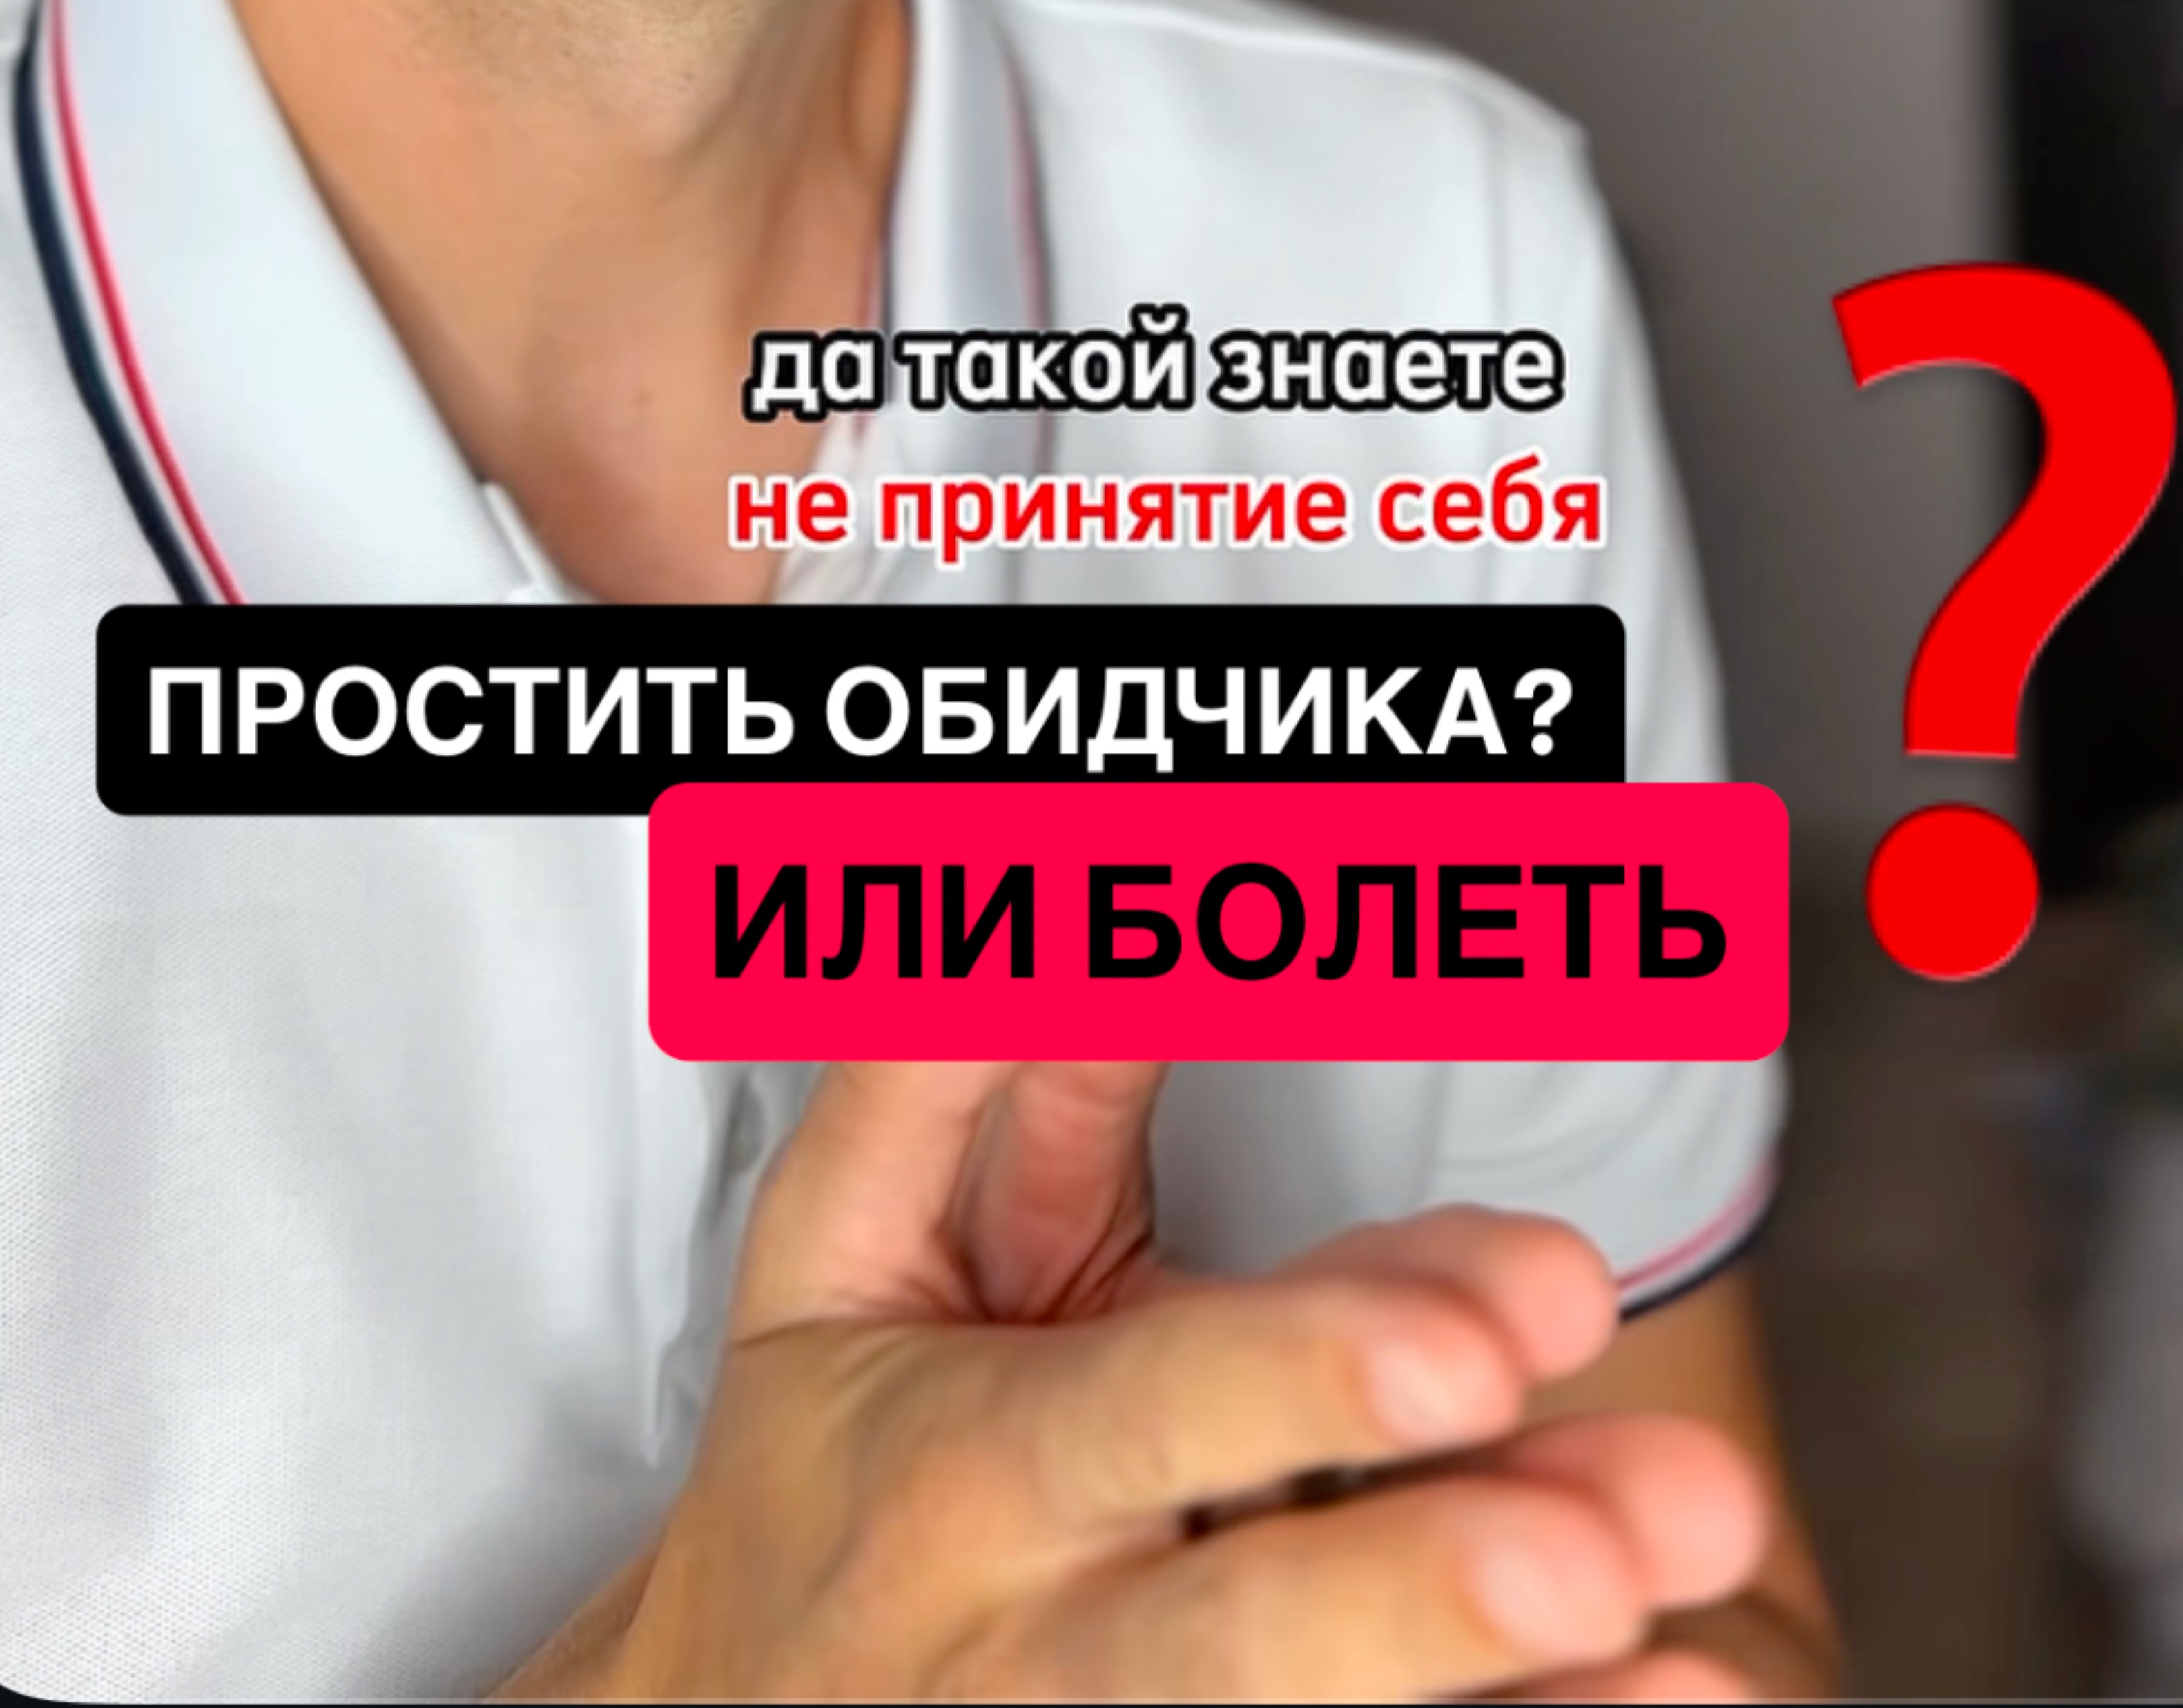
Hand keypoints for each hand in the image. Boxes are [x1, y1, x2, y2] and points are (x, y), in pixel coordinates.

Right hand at [500, 1061, 1769, 1702]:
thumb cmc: (821, 1482)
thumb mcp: (833, 1271)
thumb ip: (943, 1072)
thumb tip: (1057, 891)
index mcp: (966, 1474)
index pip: (1147, 1414)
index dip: (1308, 1374)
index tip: (1482, 1348)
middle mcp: (1047, 1652)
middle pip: (1249, 1633)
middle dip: (1431, 1584)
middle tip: (1624, 1535)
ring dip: (1522, 1706)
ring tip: (1697, 1636)